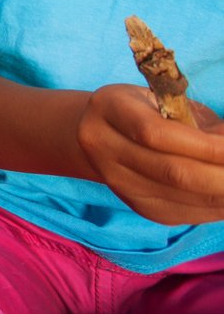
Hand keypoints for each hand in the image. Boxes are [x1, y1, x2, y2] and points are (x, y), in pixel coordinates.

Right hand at [78, 84, 223, 224]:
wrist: (102, 132)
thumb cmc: (146, 109)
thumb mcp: (165, 100)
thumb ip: (196, 123)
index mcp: (109, 108)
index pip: (158, 134)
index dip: (206, 147)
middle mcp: (102, 145)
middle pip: (171, 172)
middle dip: (220, 177)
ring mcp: (117, 180)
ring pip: (180, 197)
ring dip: (220, 194)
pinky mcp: (136, 204)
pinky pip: (181, 213)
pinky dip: (214, 208)